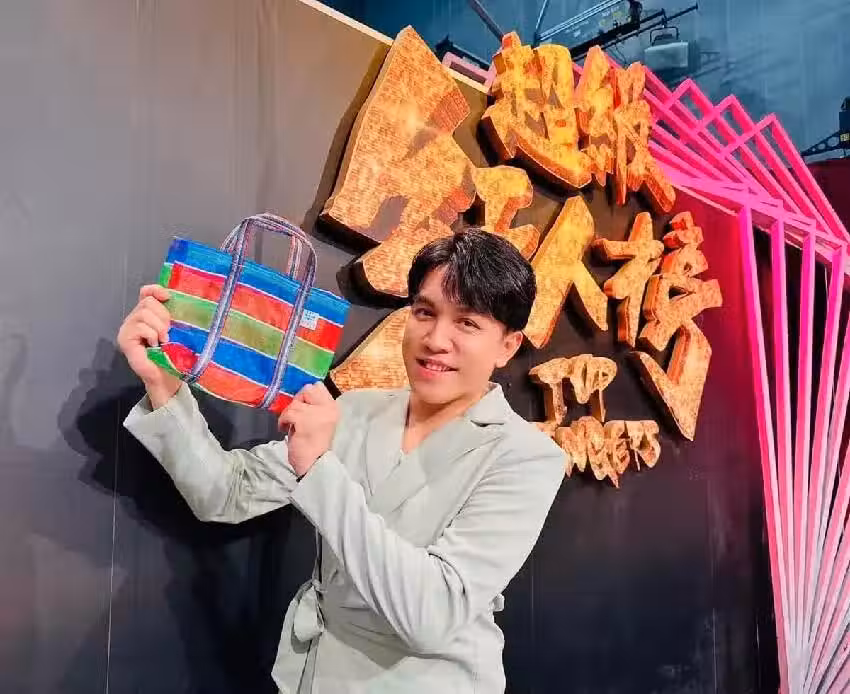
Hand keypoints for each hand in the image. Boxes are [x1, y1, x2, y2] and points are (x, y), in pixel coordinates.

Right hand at [117, 284, 181, 405]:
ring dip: (159, 327)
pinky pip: (140, 327)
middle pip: (148, 302)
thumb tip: (177, 299)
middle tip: (168, 332)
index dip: (156, 290)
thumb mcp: (175, 330)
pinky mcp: (125, 339)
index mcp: (146, 314)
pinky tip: (155, 345)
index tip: (168, 297)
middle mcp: (134, 318)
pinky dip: (152, 334)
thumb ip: (172, 315)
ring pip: (144, 313)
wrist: (167, 376)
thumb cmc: (172, 353)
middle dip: (163, 316)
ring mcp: (127, 329)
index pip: (146, 292)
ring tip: (163, 340)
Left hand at [277, 382, 338, 477]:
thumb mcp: (318, 421)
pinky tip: (285, 430)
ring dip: (288, 414)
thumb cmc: (314, 445)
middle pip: (307, 389)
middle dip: (297, 402)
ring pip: (295, 402)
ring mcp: (317, 413)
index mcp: (333, 408)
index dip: (306, 396)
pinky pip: (288, 412)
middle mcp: (328, 408)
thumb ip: (313, 407)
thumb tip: (299, 395)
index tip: (303, 409)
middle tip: (296, 417)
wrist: (315, 464)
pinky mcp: (304, 420)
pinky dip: (283, 421)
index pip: (318, 386)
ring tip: (291, 426)